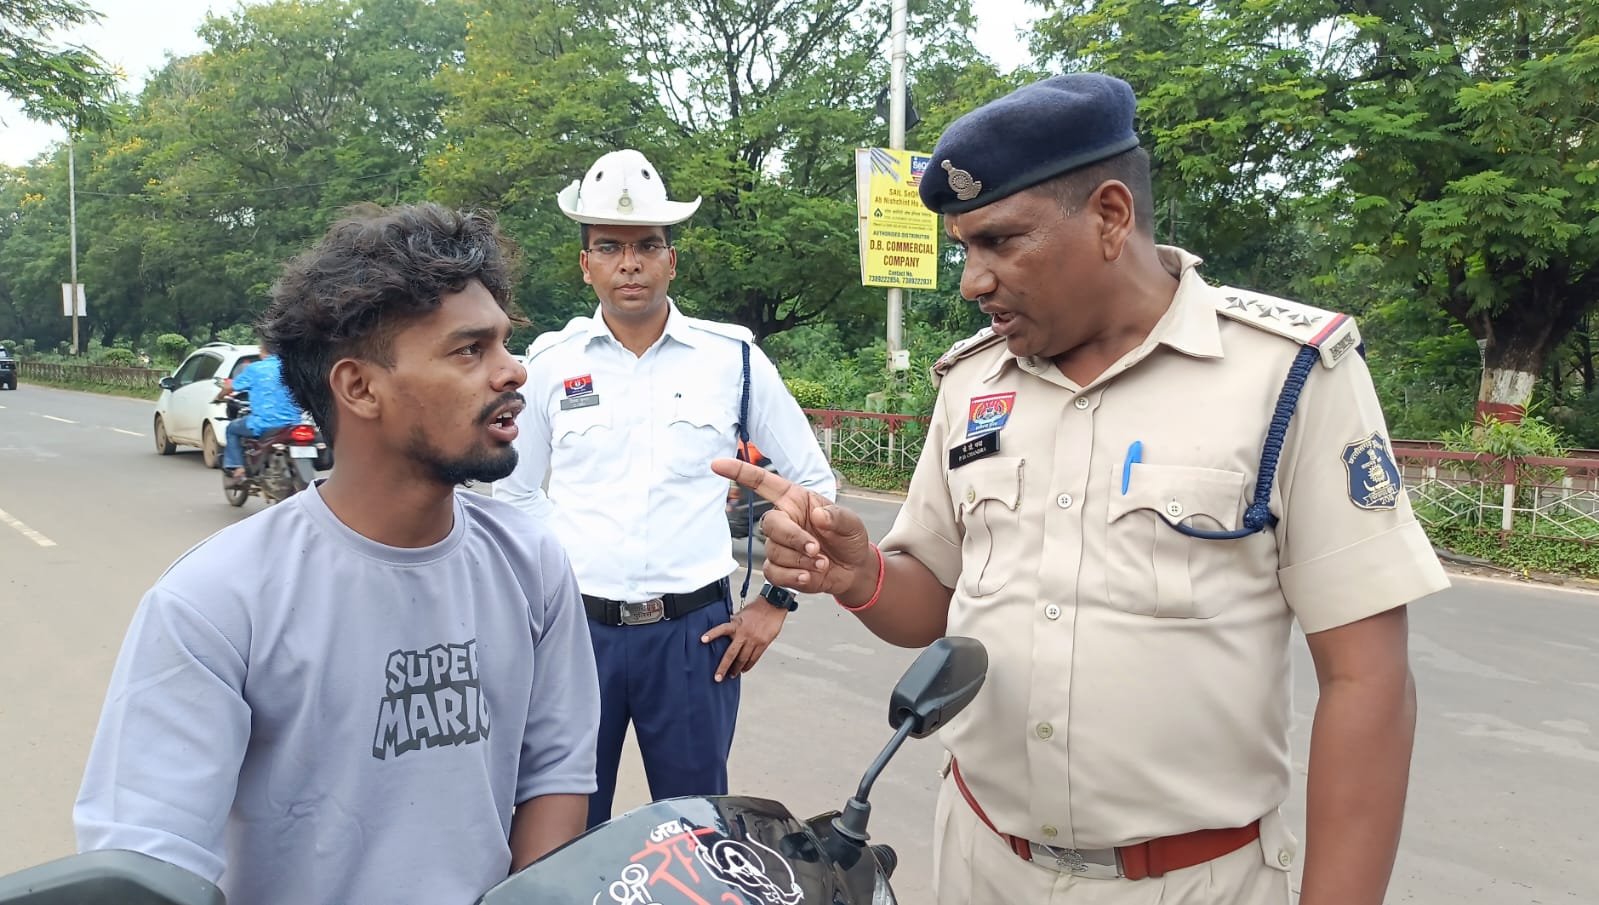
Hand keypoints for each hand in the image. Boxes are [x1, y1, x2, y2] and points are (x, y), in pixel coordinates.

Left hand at [700, 598, 788, 681]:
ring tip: (732, 675)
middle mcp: (744, 633)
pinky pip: (754, 658)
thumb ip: (733, 624)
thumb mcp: (741, 614)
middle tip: (718, 677)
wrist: (773, 604)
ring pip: (743, 659)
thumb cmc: (757, 608)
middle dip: (724, 667)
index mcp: (736, 624)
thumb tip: (725, 632)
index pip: (721, 629)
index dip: (712, 634)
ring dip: (737, 669)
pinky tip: (744, 669)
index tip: (703, 640)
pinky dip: (748, 665)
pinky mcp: (763, 644)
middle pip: (731, 654)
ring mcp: (754, 640)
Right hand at [710, 458, 877, 602]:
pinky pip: (774, 573)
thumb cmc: (848, 538)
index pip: (762, 482)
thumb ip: (837, 517)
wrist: (853, 570)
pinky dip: (793, 577)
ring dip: (800, 560)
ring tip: (822, 563)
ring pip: (774, 551)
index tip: (718, 465)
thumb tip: (818, 515)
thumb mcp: (851, 523)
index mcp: (795, 500)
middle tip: (816, 549)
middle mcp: (783, 520)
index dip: (739, 472)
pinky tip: (810, 576)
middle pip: (769, 524)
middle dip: (793, 538)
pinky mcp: (779, 568)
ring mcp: (779, 545)